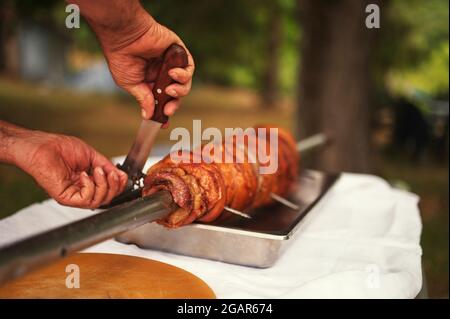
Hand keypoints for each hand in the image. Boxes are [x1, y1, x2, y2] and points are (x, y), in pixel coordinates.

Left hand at [15, 131, 127, 208]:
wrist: (43, 146)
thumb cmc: (60, 148)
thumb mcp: (92, 156)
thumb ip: (107, 167)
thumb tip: (121, 175)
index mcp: (87, 182)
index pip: (109, 191)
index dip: (118, 185)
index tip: (122, 175)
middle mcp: (81, 191)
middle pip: (107, 199)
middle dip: (114, 186)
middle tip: (111, 173)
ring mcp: (74, 196)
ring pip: (99, 201)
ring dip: (103, 185)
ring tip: (96, 171)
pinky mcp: (66, 198)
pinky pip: (86, 199)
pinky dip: (90, 186)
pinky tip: (84, 175)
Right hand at [85, 3, 194, 120]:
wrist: (124, 36)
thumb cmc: (122, 58)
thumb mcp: (131, 84)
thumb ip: (143, 99)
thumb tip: (148, 116)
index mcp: (151, 81)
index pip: (163, 100)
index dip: (165, 111)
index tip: (164, 123)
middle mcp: (162, 73)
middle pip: (176, 94)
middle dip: (174, 104)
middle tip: (168, 109)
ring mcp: (172, 63)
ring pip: (184, 83)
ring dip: (180, 90)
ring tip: (169, 89)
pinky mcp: (179, 52)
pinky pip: (189, 67)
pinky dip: (184, 74)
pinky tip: (172, 73)